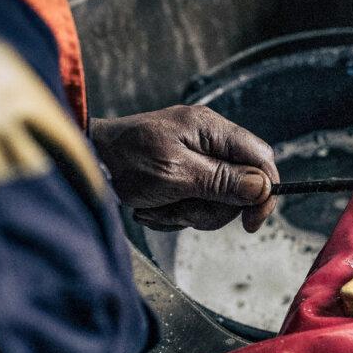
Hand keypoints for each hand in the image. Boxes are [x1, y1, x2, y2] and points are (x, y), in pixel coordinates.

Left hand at [90, 105, 278, 231]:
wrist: (88, 160)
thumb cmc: (126, 160)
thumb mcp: (177, 174)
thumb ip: (222, 180)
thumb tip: (263, 187)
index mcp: (212, 130)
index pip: (261, 158)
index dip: (263, 192)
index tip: (250, 223)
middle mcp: (209, 141)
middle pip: (240, 187)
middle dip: (210, 208)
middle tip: (179, 209)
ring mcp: (196, 159)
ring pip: (216, 202)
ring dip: (186, 213)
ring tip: (156, 207)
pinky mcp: (183, 176)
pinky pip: (195, 204)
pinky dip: (174, 213)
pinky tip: (151, 207)